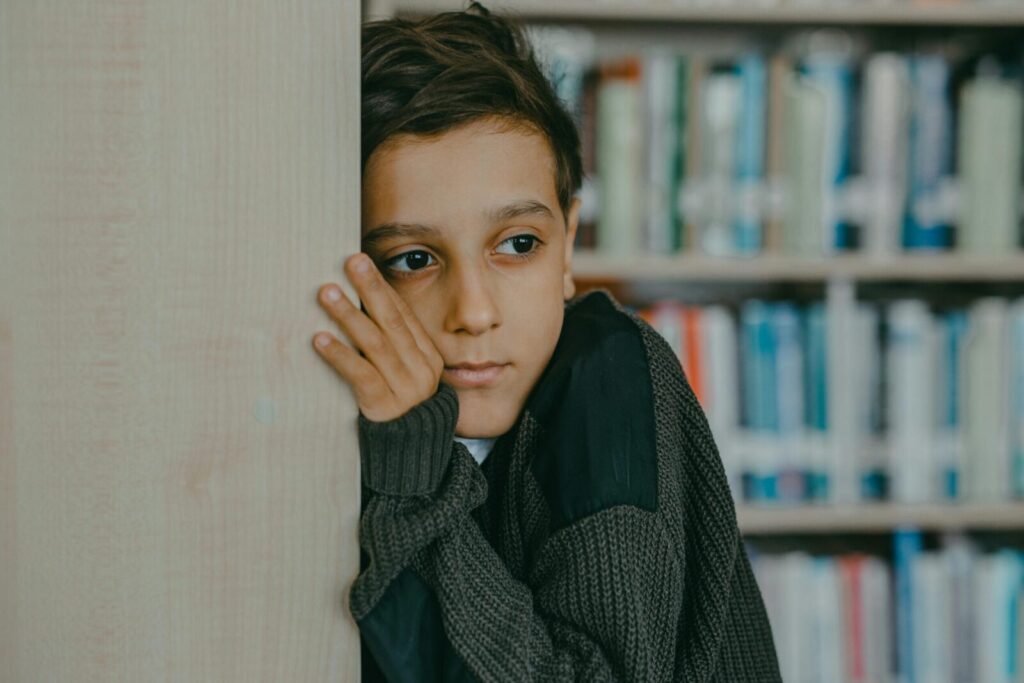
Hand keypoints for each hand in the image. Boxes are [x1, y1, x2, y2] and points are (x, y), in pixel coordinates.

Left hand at [313, 253, 445, 421]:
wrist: (411, 455)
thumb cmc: (400, 406)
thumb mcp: (405, 373)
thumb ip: (390, 345)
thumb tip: (360, 306)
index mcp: (427, 355)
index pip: (403, 314)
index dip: (381, 287)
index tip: (361, 261)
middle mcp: (420, 368)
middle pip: (392, 321)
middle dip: (370, 289)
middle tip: (350, 262)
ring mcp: (405, 388)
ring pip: (375, 344)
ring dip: (349, 315)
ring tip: (327, 293)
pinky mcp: (384, 407)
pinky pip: (361, 375)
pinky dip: (340, 355)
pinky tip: (319, 339)